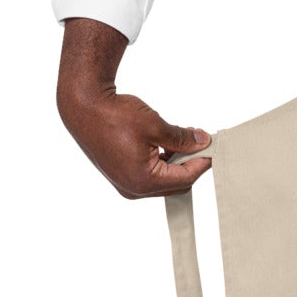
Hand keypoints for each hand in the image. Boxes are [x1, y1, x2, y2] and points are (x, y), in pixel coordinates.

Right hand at [56, 16, 211, 198]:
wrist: (83, 107)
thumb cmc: (114, 115)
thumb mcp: (156, 125)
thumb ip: (182, 138)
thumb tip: (202, 142)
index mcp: (143, 181)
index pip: (185, 178)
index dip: (202, 162)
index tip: (212, 148)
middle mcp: (133, 189)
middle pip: (176, 183)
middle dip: (190, 163)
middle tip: (200, 142)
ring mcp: (125, 184)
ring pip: (163, 180)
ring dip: (176, 162)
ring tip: (183, 139)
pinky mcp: (120, 176)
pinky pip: (149, 175)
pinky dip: (161, 162)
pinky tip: (166, 144)